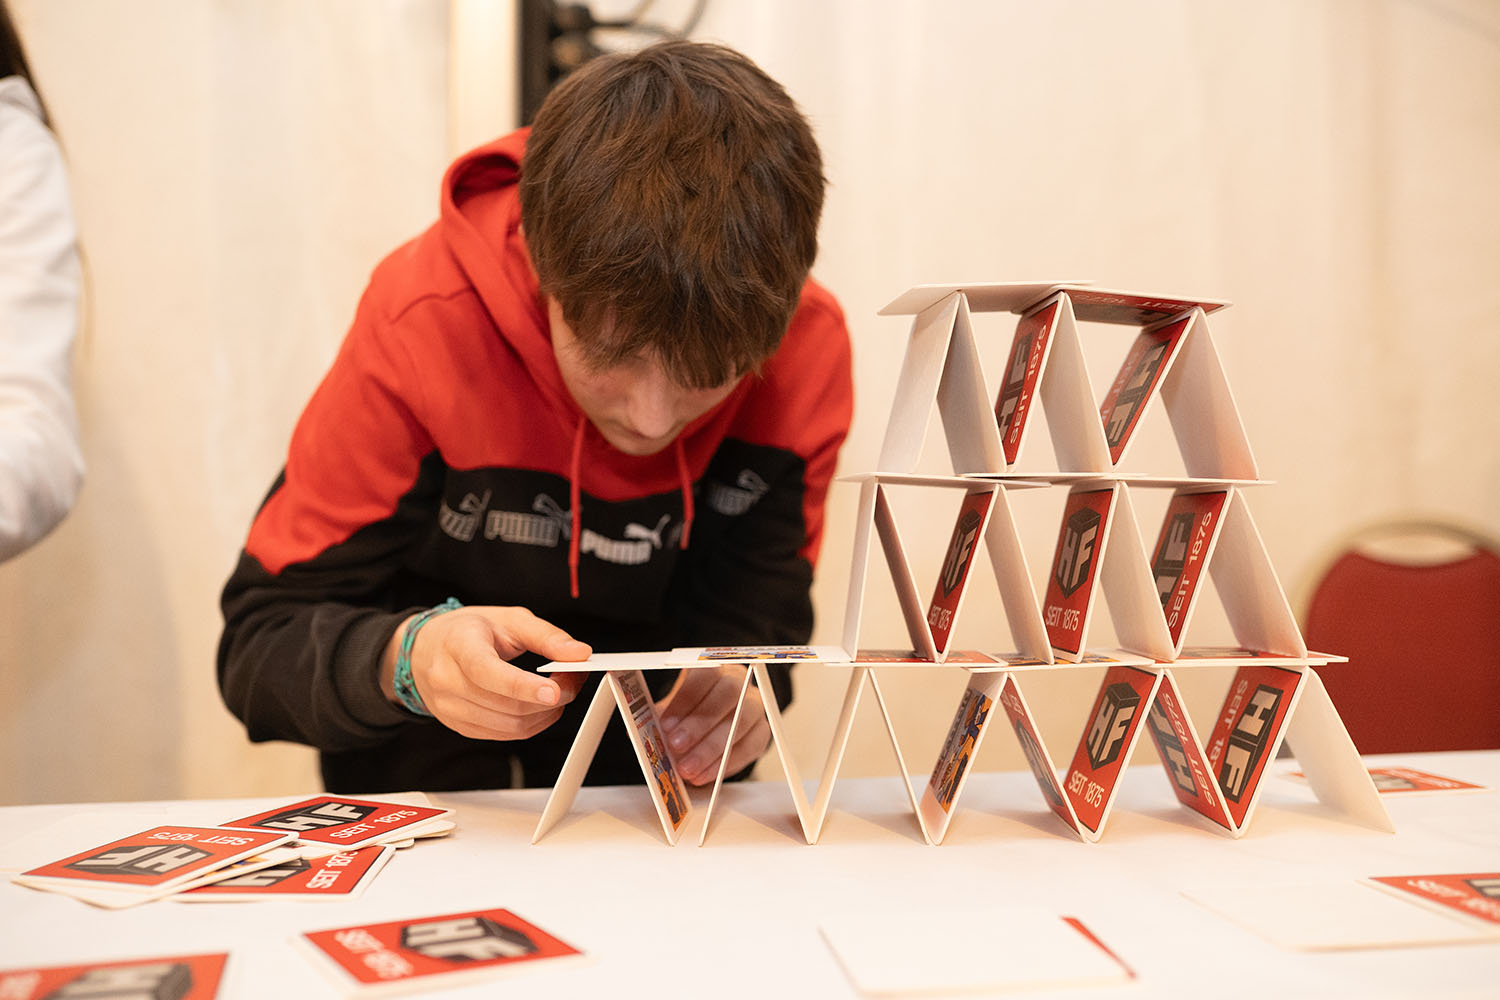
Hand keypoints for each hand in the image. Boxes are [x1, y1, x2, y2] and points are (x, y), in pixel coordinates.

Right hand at [381, 606, 591, 739]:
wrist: (425, 650)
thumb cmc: (468, 631)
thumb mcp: (508, 619)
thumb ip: (546, 636)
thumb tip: (580, 653)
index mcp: (458, 646)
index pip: (488, 673)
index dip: (523, 685)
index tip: (555, 690)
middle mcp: (448, 681)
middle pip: (505, 705)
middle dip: (550, 698)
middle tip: (573, 681)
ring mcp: (450, 708)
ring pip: (509, 726)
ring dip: (545, 713)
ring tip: (560, 691)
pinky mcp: (460, 727)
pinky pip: (505, 736)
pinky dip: (532, 724)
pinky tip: (541, 706)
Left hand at [657, 665, 770, 785]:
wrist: (715, 719)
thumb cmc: (692, 710)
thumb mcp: (675, 707)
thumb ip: (663, 716)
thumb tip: (641, 732)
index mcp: (716, 667)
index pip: (706, 673)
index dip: (686, 698)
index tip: (665, 723)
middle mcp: (741, 681)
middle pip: (729, 694)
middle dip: (700, 723)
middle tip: (676, 746)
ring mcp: (755, 706)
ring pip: (741, 722)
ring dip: (711, 748)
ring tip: (687, 769)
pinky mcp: (762, 731)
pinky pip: (750, 747)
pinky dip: (724, 764)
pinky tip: (704, 774)